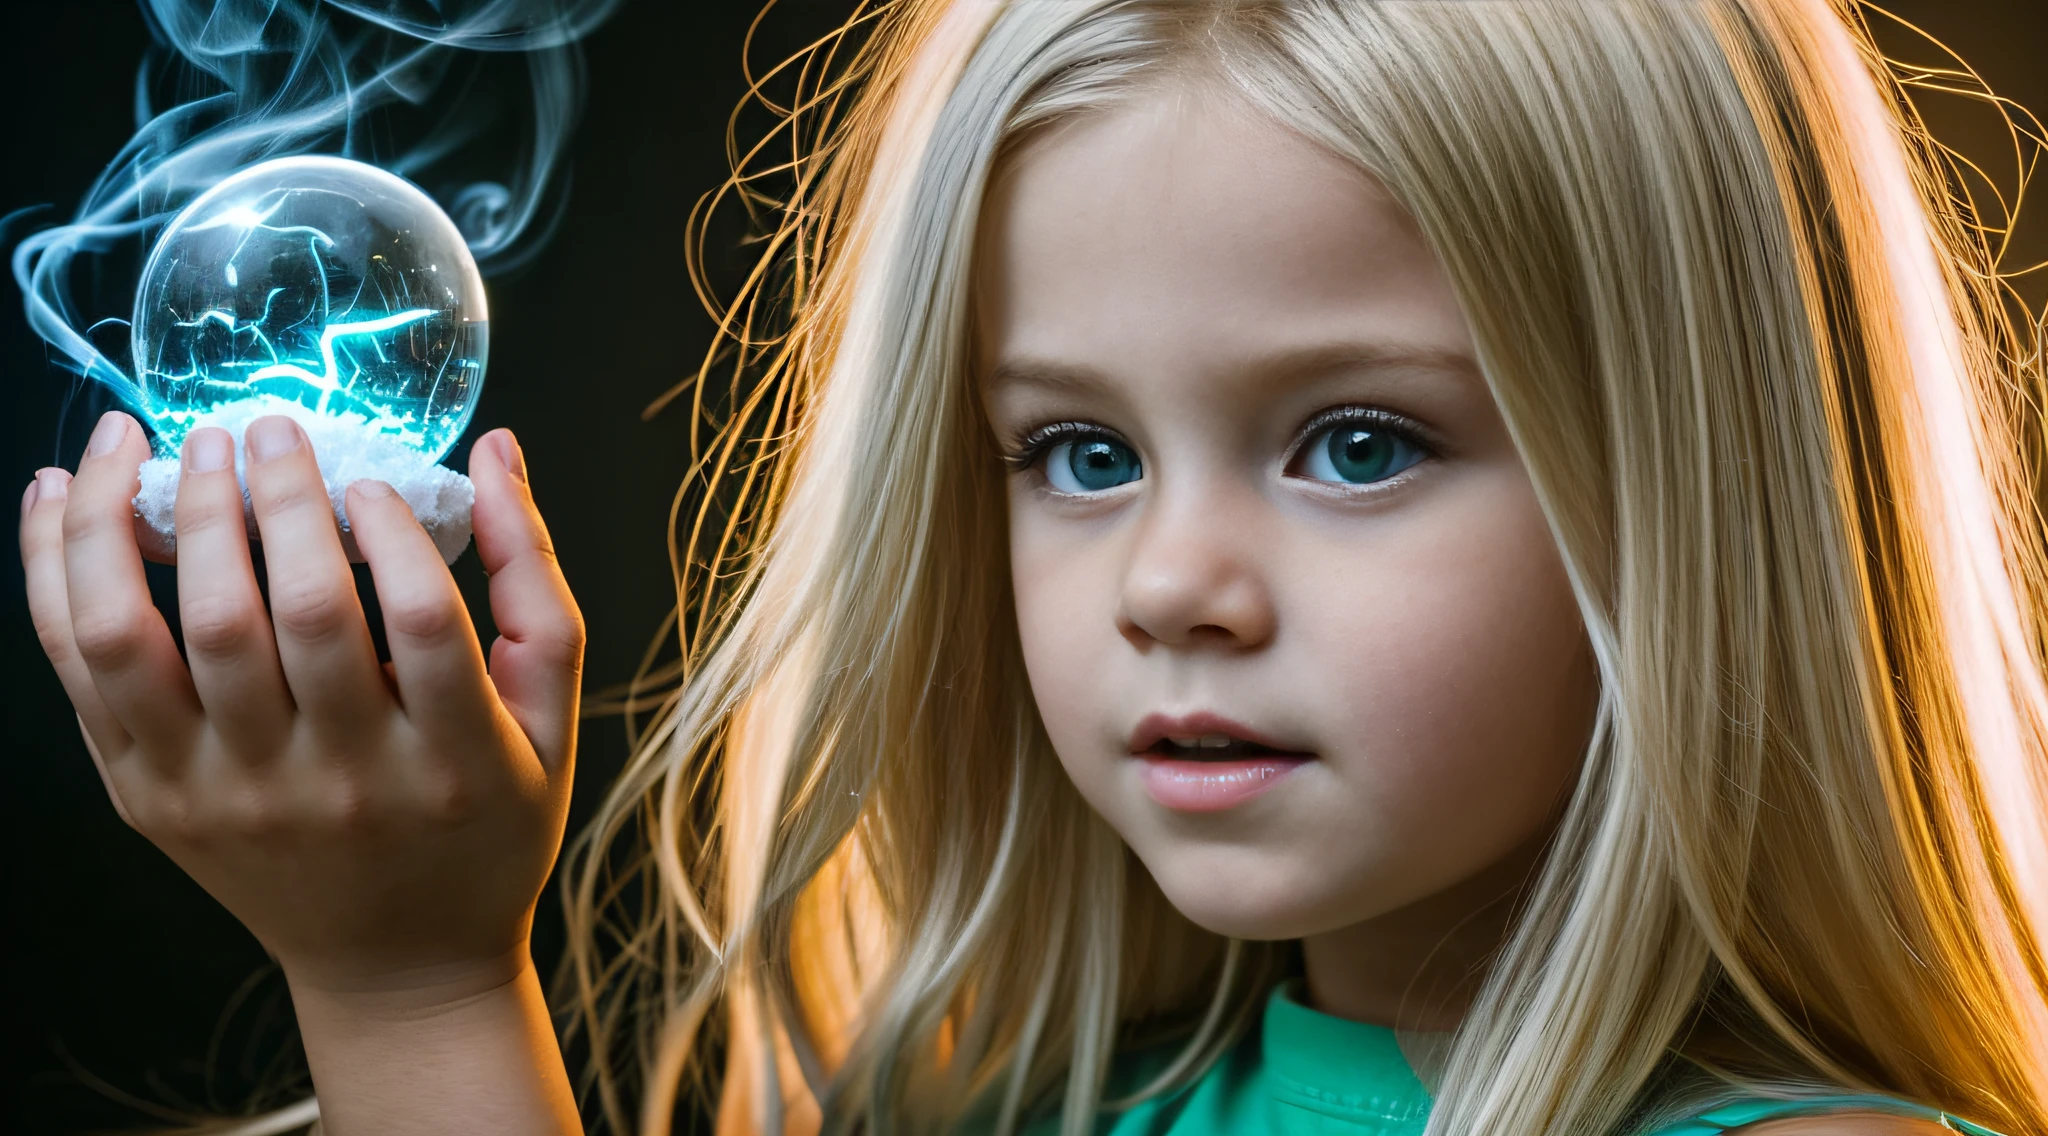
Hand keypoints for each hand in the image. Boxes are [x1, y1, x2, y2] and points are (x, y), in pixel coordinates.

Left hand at [20, 410, 582, 1005]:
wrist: (399, 965)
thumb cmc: (483, 825)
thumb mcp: (549, 719)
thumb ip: (533, 581)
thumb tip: (494, 450)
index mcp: (452, 760)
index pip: (424, 626)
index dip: (394, 534)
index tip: (372, 480)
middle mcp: (336, 782)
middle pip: (288, 617)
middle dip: (269, 498)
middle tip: (267, 430)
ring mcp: (230, 794)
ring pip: (156, 635)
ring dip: (151, 519)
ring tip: (164, 441)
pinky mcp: (151, 798)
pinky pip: (82, 668)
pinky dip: (58, 568)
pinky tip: (68, 491)